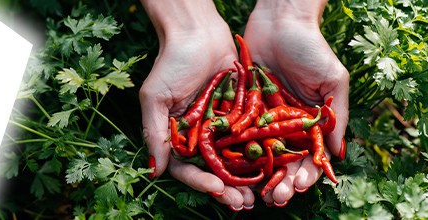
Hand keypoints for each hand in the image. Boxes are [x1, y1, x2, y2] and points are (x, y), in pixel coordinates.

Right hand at [139, 0, 254, 209]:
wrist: (198, 31)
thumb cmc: (171, 62)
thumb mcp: (155, 97)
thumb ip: (154, 133)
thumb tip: (154, 171)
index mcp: (177, 137)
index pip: (187, 168)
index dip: (201, 182)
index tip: (216, 189)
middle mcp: (200, 137)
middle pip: (213, 171)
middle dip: (228, 189)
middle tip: (244, 203)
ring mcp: (221, 128)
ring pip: (235, 161)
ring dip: (246, 180)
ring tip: (259, 195)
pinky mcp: (242, 115)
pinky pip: (252, 139)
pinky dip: (261, 155)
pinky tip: (273, 168)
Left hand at [243, 0, 348, 205]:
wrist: (279, 20)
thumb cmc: (311, 48)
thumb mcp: (332, 81)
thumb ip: (336, 116)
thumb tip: (337, 152)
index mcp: (309, 123)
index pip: (309, 157)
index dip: (307, 174)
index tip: (302, 185)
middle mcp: (285, 125)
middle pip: (284, 163)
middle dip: (282, 183)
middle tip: (277, 198)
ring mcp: (262, 119)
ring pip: (260, 156)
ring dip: (259, 178)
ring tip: (256, 194)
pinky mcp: (241, 108)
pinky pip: (237, 136)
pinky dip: (236, 155)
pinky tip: (233, 171)